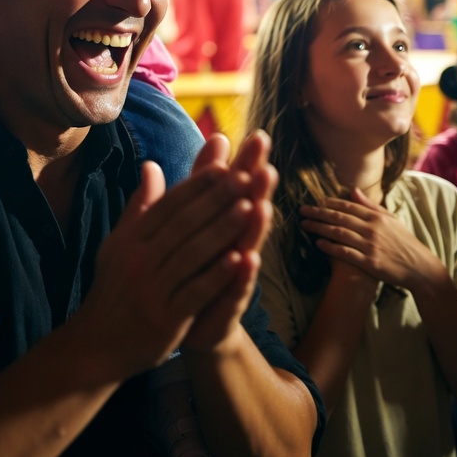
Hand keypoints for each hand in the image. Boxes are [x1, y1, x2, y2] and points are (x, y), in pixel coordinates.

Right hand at [79, 141, 271, 379]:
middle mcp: (139, 260)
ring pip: (193, 254)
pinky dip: (217, 275)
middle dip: (216, 200)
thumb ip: (139, 206)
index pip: (168, 206)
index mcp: (130, 239)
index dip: (196, 186)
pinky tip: (240, 259)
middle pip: (183, 224)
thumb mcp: (119, 244)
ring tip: (249, 209)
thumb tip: (152, 165)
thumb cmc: (114, 288)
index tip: (224, 167)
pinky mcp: (164, 319)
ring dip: (222, 230)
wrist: (96, 345)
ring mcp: (151, 290)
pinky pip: (195, 292)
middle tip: (245, 178)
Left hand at [183, 132, 276, 352]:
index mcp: (225, 219)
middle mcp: (236, 241)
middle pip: (250, 210)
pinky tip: (248, 259)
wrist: (189, 320)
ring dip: (256, 228)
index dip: (249, 163)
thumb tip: (218, 136)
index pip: (240, 185)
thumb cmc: (197, 261)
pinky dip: (242, 275)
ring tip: (262, 207)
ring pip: (248, 245)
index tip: (259, 136)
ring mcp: (234, 271)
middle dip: (259, 191)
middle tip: (267, 167)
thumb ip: (205, 178)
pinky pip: (237, 287)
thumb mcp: (197, 214)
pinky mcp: (228, 302)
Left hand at [300, 187, 439, 289]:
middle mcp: (372, 229)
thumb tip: (353, 190)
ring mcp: (370, 246)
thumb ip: (370, 205)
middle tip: (302, 210)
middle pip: (339, 218)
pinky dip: (330, 247)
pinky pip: (345, 253)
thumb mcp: (391, 219)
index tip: (316, 201)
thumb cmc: (404, 242)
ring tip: (305, 225)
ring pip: (339, 233)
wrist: (419, 268)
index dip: (330, 203)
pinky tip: (318, 244)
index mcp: (377, 217)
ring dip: (319, 228)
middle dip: (318, 213)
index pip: (348, 206)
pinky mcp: (369, 262)